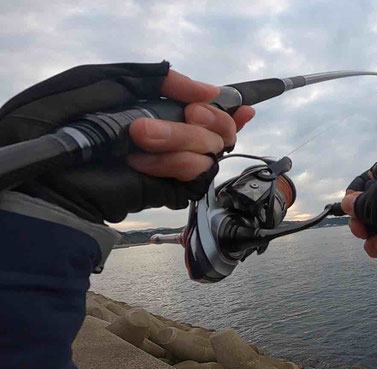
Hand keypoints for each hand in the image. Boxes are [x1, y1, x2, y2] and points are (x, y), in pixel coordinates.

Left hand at [0, 61, 255, 222]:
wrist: (48, 172)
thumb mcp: (108, 81)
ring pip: (211, 151)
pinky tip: (138, 162)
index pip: (213, 107)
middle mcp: (174, 135)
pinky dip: (170, 164)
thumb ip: (156, 79)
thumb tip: (208, 91)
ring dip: (179, 140)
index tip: (236, 106)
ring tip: (137, 140)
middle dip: (205, 120)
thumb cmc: (64, 120)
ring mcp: (174, 164)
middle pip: (220, 129)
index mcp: (161, 108)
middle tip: (184, 113)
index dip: (229, 108)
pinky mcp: (170, 190)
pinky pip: (195, 174)